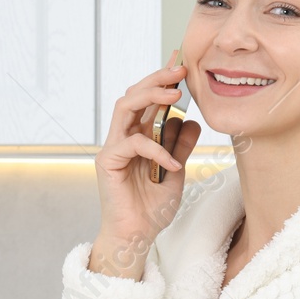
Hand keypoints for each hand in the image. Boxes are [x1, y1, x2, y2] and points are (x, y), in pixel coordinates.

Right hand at [89, 50, 202, 277]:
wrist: (137, 236)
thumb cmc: (152, 207)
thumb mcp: (177, 171)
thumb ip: (181, 146)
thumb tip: (192, 120)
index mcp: (139, 135)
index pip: (148, 100)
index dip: (161, 79)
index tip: (180, 62)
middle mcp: (123, 136)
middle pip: (133, 94)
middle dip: (156, 78)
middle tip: (179, 70)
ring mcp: (113, 147)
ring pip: (124, 106)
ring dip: (150, 95)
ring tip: (174, 95)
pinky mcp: (108, 161)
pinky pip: (133, 143)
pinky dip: (156, 149)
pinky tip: (173, 163)